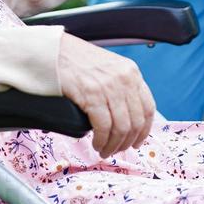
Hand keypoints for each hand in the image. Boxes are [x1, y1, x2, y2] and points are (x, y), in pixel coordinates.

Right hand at [57, 33, 156, 158]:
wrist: (54, 52)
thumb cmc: (79, 61)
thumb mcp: (109, 68)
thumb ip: (122, 87)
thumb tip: (127, 117)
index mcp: (132, 72)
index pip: (148, 108)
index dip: (144, 131)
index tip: (136, 142)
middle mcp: (125, 79)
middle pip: (136, 122)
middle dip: (127, 142)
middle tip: (116, 151)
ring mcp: (109, 87)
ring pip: (121, 128)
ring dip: (113, 145)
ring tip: (103, 150)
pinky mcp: (92, 95)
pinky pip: (104, 127)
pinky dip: (101, 140)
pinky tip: (96, 143)